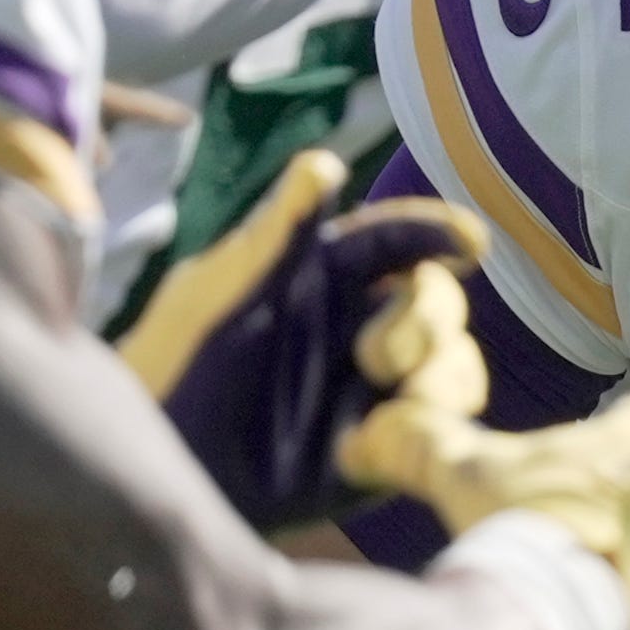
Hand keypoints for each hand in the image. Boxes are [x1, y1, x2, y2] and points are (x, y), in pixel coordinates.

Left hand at [117, 148, 490, 531]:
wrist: (160, 468)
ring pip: (451, 365)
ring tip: (393, 405)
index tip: (468, 242)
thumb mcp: (213, 295)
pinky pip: (434, 433)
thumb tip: (323, 161)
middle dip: (429, 317)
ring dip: (441, 377)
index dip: (436, 233)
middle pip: (436, 300)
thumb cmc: (169, 367)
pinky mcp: (380, 451)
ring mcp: (374, 390)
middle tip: (378, 354)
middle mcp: (359, 326)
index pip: (395, 239)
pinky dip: (421, 434)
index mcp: (323, 275)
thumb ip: (273, 237)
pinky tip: (362, 450)